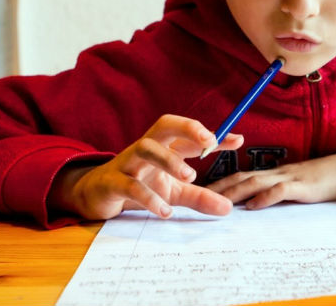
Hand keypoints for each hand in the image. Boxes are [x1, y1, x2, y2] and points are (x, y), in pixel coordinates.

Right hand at [48, 114, 243, 220]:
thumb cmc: (139, 186)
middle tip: (209, 142)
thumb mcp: (173, 192)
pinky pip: (130, 185)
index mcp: (162, 146)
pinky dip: (149, 197)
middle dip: (187, 128)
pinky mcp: (112, 182)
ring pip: (145, 148)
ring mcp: (127, 162)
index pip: (189, 135)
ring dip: (168, 160)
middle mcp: (146, 148)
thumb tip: (228, 207)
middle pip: (164, 125)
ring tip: (190, 177)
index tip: (238, 140)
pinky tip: (164, 210)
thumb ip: (200, 197)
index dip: (213, 136)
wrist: (97, 196)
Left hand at [206, 152, 335, 209]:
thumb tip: (252, 204)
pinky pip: (280, 190)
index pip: (240, 176)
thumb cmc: (320, 180)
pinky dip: (264, 197)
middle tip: (198, 197)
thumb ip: (274, 192)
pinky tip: (252, 206)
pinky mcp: (302, 186)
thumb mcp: (293, 186)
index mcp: (272, 174)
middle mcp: (275, 173)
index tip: (201, 192)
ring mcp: (288, 178)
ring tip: (218, 202)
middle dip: (219, 187)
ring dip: (235, 192)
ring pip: (255, 182)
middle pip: (241, 177)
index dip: (220, 183)